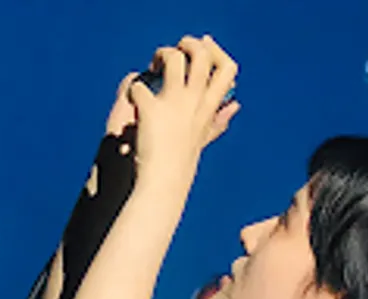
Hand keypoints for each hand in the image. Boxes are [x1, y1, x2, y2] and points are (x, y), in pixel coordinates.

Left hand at [124, 35, 240, 182]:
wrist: (163, 184)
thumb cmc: (180, 163)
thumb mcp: (203, 138)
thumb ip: (218, 120)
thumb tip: (235, 105)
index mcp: (209, 107)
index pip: (228, 69)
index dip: (216, 53)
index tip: (202, 50)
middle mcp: (195, 101)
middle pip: (203, 55)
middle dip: (188, 45)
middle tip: (172, 54)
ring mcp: (174, 103)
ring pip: (174, 58)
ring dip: (161, 56)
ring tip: (152, 68)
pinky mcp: (150, 110)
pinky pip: (139, 86)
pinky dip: (133, 91)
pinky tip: (132, 101)